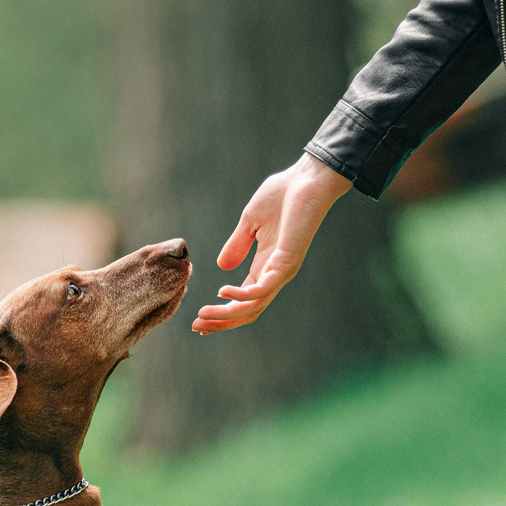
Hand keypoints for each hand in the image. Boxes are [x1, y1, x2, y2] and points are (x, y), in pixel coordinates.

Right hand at [197, 153, 352, 333]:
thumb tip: (221, 267)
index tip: (198, 319)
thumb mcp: (250, 222)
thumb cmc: (283, 194)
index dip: (222, 312)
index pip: (243, 300)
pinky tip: (223, 291)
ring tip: (204, 315)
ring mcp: (282, 271)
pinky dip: (242, 294)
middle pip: (248, 311)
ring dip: (227, 314)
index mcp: (265, 266)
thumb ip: (237, 245)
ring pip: (253, 306)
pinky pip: (263, 288)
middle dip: (222, 322)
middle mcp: (274, 274)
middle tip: (197, 327)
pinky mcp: (287, 262)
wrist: (308, 178)